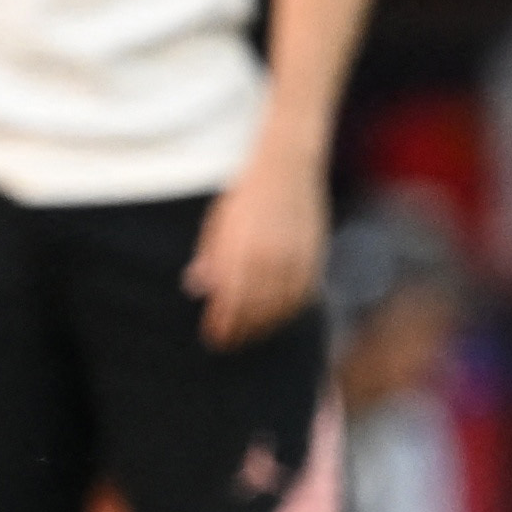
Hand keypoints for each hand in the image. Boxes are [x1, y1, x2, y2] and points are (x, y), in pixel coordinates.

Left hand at [184, 152, 328, 349]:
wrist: (286, 168)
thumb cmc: (244, 195)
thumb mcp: (217, 222)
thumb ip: (210, 256)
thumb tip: (197, 288)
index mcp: (242, 250)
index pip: (231, 299)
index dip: (222, 323)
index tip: (213, 337)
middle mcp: (270, 258)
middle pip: (255, 308)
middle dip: (240, 329)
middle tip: (228, 343)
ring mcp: (295, 258)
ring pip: (281, 306)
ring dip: (264, 325)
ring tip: (249, 334)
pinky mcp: (314, 257)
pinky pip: (303, 295)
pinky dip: (289, 311)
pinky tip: (277, 317)